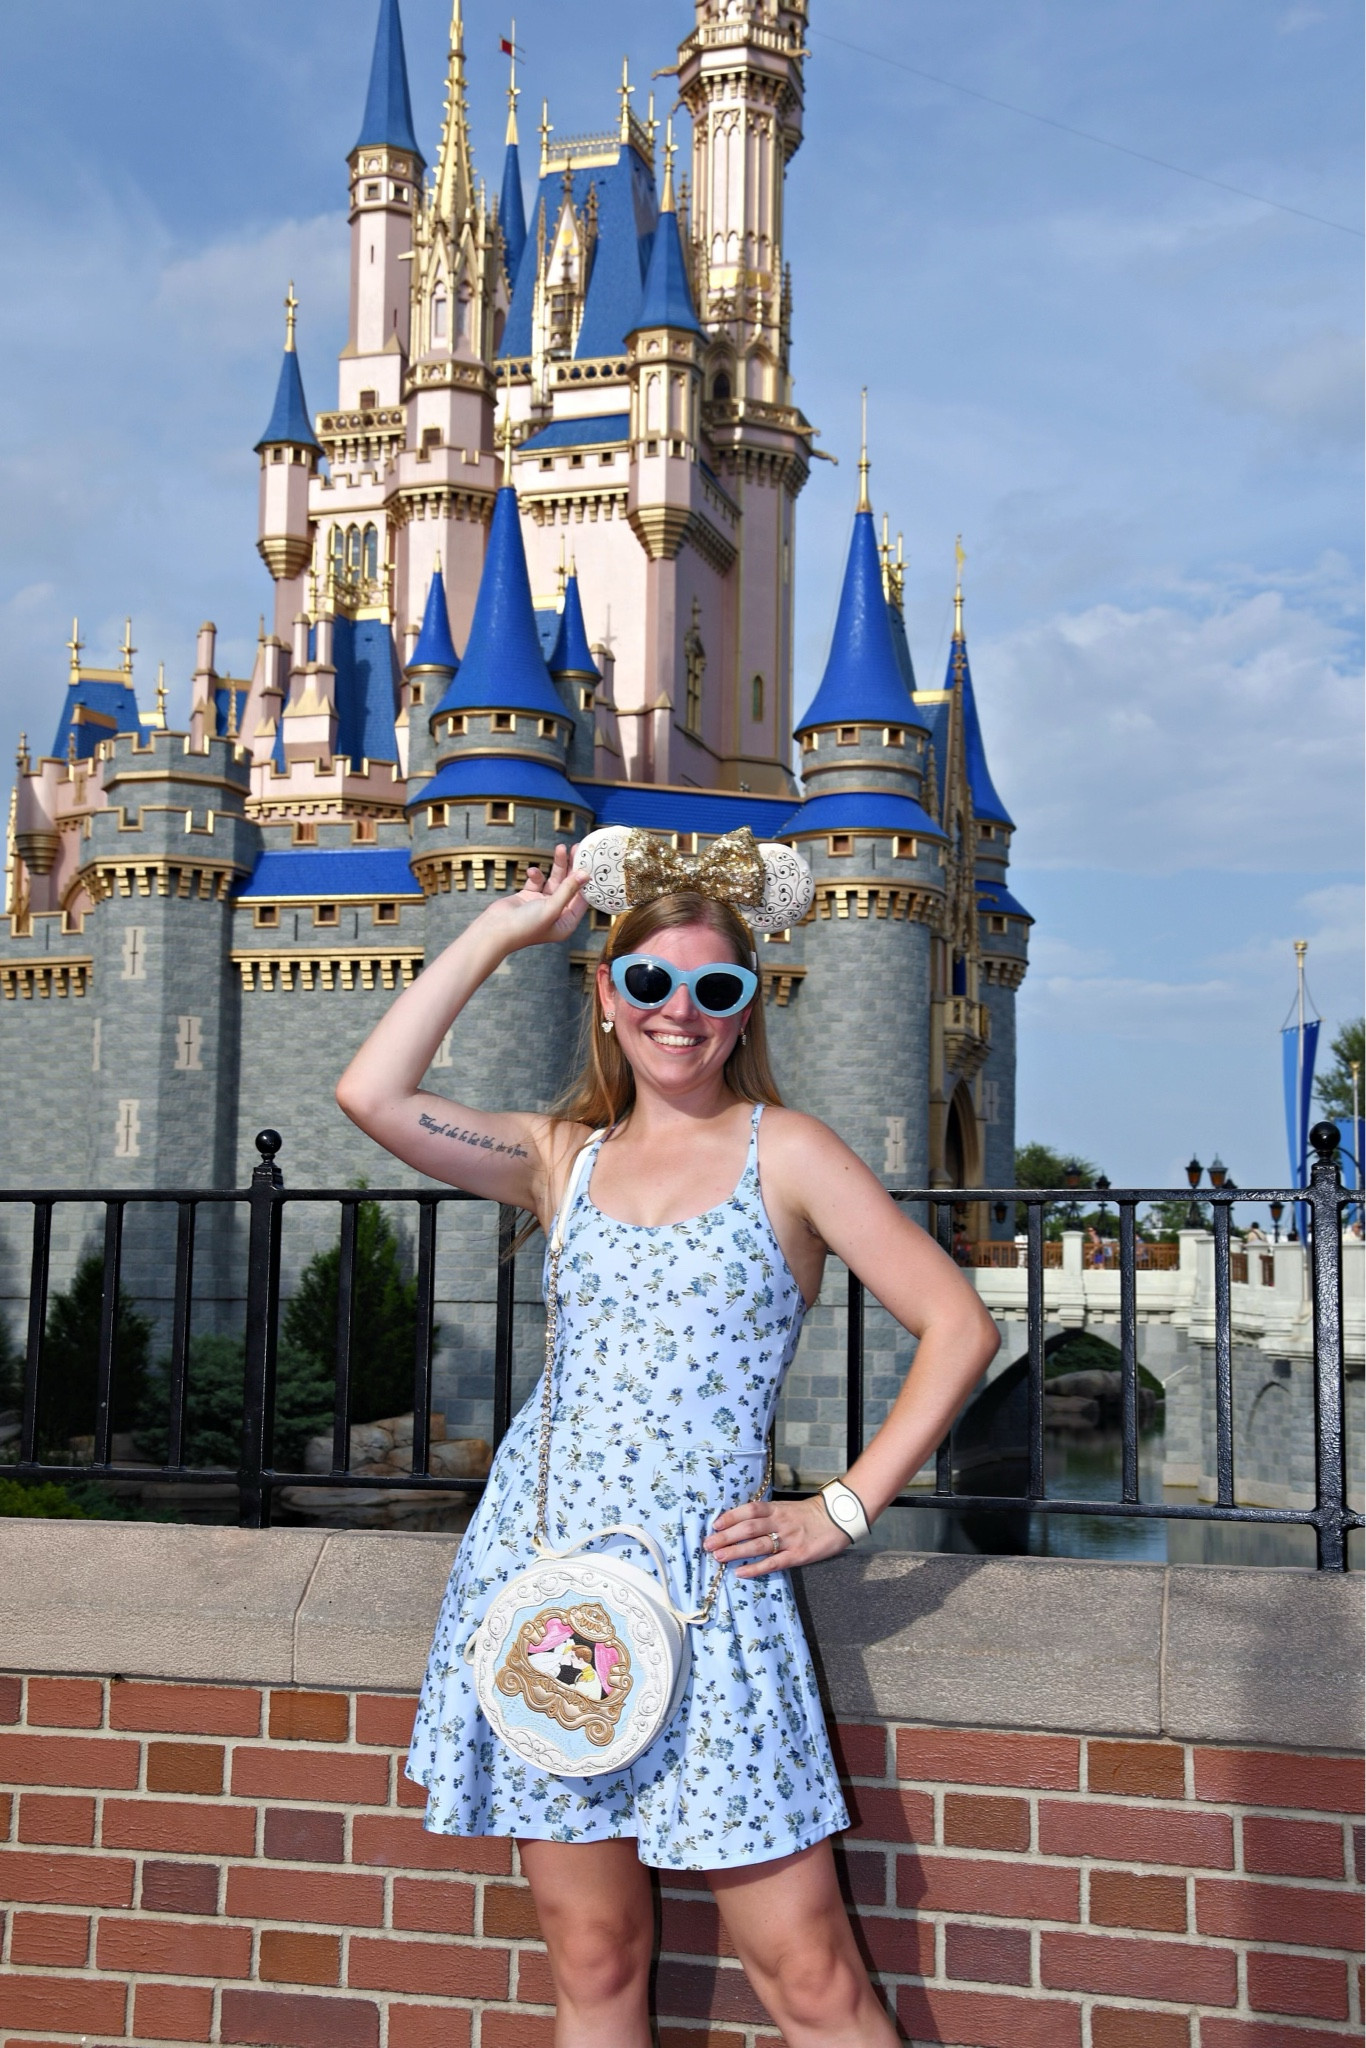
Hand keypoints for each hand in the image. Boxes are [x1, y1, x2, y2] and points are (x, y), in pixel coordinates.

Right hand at [485, 844, 587, 951]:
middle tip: (577, 849)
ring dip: (557, 865)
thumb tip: (584, 875)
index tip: (590, 863)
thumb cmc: (525, 926)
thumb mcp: (551, 908)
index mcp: (566, 923)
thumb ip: (568, 890)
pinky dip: (536, 874)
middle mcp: (556, 913)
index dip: (586, 881)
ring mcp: (542, 904)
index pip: (582, 899)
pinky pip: (537, 881)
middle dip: (573, 868)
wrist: (494, 929)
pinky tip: (532, 871)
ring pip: (554, 881)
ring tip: (561, 848)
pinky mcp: (528, 897)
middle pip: (569, 886)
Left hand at [703, 1492, 851, 1578]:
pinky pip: (773, 1562)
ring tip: (718, 1557)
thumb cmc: (810, 1515)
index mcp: (777, 1508)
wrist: (839, 1519)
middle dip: (726, 1536)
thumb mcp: (788, 1508)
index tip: (715, 1525)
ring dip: (735, 1551)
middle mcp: (780, 1522)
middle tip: (708, 1544)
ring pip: (757, 1545)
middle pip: (748, 1528)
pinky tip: (741, 1572)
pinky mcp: (798, 1555)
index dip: (731, 1517)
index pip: (749, 1510)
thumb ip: (768, 1515)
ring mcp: (789, 1539)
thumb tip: (743, 1522)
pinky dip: (755, 1568)